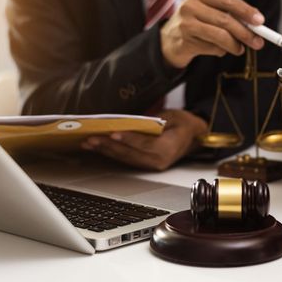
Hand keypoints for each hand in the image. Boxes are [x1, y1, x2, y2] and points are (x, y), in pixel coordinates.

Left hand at [81, 109, 207, 170]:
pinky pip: (124, 159)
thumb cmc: (182, 124)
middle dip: (109, 145)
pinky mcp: (143, 164)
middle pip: (130, 154)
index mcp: (168, 149)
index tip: (114, 133)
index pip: (146, 145)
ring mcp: (150, 165)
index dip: (129, 139)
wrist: (192, 135)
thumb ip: (155, 120)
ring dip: (105, 150)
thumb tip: (132, 121)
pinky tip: (98, 147)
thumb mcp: (173, 116)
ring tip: (90, 142)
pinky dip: (110, 152)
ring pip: (124, 158)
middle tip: (93, 138)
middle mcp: (158, 161)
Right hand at [160, 0, 265, 67]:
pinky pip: (212, 48)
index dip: (246, 11)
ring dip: (235, 45)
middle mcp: (190, 6)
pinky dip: (221, 51)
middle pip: (225, 19)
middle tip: (258, 42)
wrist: (168, 41)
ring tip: (240, 49)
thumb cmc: (195, 25)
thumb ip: (229, 16)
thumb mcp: (209, 14)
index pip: (228, 0)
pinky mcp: (185, 41)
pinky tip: (220, 50)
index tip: (260, 21)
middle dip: (245, 32)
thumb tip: (256, 26)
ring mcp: (185, 24)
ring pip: (220, 36)